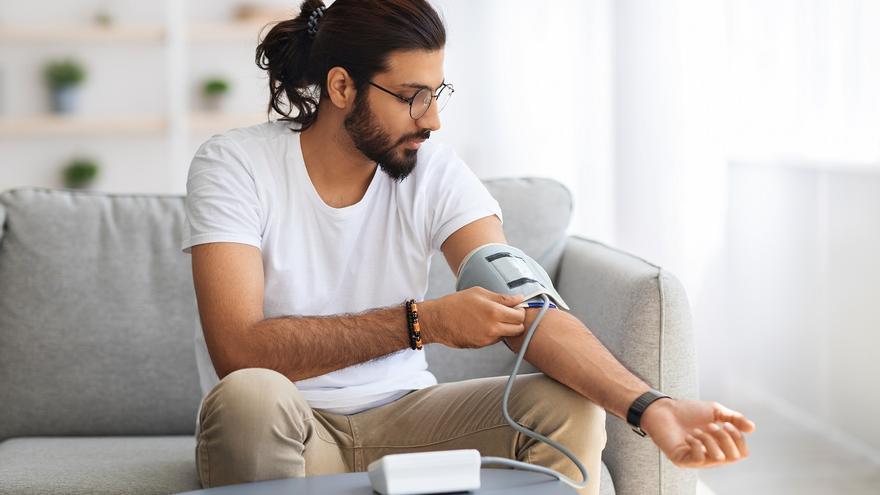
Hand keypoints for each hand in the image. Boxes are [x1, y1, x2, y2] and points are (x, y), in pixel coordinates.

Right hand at [420, 287, 526, 348]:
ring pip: (508, 335)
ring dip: (506, 328)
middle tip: (509, 314)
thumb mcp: (479, 293)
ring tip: (492, 319)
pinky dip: (494, 334)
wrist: (438, 320)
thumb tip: (519, 299)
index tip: (517, 307)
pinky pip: (495, 340)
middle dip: (517, 321)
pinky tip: (482, 325)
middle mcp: (493, 327)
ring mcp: (487, 338)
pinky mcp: (481, 345)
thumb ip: (502, 297)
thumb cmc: (456, 303)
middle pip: (519, 328)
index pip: (520, 315)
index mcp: (494, 311)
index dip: (520, 310)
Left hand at [639, 398, 756, 467]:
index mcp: (721, 446)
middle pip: (733, 457)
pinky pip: (699, 459)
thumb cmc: (688, 411)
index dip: (739, 439)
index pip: (742, 453)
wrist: (663, 409)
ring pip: (718, 458)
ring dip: (709, 439)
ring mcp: (697, 460)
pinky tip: (689, 437)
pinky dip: (697, 445)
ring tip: (697, 430)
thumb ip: (734, 418)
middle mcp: (711, 456)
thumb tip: (753, 428)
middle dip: (725, 438)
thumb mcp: (715, 411)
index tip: (726, 423)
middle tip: (710, 425)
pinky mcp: (682, 461)